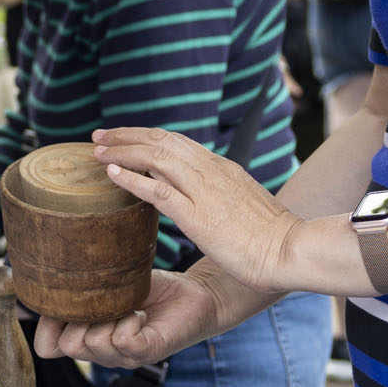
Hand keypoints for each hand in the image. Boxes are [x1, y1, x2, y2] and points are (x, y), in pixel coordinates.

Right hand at [33, 269, 228, 369]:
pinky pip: (123, 341)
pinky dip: (129, 321)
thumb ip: (74, 292)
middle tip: (106, 301)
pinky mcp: (148, 353)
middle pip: (69, 344)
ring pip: (94, 342)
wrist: (194, 292)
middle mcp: (102, 353)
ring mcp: (124, 357)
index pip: (46, 348)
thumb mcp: (102, 286)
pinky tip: (140, 314)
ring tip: (128, 306)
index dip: (48, 326)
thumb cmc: (149, 289)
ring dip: (109, 316)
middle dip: (82, 316)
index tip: (68, 301)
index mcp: (87, 338)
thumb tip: (39, 285)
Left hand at [88, 126, 296, 293]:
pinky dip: (132, 179)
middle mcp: (211, 171)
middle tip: (98, 135)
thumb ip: (220, 195)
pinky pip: (158, 191)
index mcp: (221, 168)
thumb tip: (202, 199)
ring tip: (97, 151)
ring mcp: (204, 191)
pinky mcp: (198, 216)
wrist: (290, 251)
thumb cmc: (270, 237)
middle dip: (126, 136)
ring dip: (122, 152)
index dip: (145, 136)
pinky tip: (112, 174)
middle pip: (161, 141)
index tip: (122, 137)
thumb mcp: (243, 204)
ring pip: (155, 158)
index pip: (176, 142)